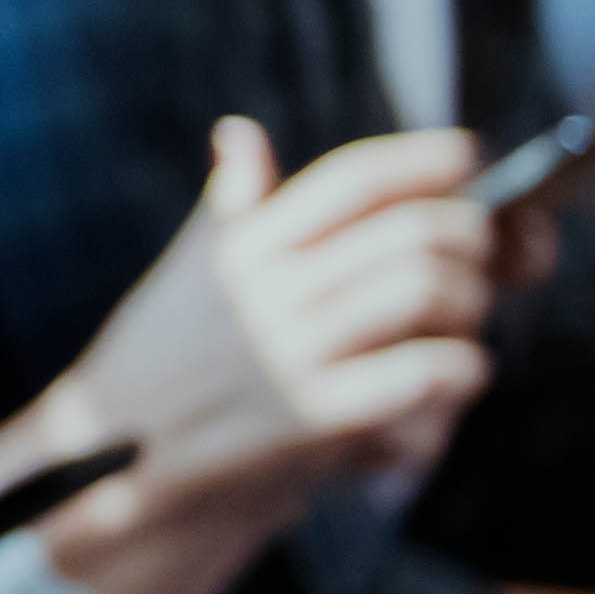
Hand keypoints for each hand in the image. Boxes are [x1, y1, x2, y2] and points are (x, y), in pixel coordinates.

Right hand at [43, 121, 496, 519]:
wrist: (111, 461)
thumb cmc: (164, 361)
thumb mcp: (190, 276)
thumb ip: (232, 208)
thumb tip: (240, 132)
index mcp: (246, 246)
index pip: (351, 181)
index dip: (421, 160)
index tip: (468, 156)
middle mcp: (268, 289)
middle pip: (410, 232)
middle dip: (472, 235)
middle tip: (483, 251)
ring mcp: (290, 352)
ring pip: (428, 291)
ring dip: (472, 301)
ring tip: (466, 318)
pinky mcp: (312, 418)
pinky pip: (421, 374)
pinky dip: (461, 368)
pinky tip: (458, 372)